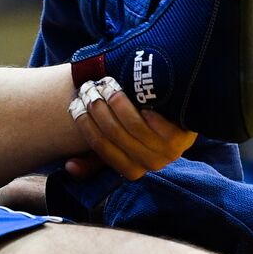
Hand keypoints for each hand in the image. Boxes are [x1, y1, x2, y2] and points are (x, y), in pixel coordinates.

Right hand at [66, 78, 195, 179]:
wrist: (182, 116)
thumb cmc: (145, 129)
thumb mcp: (119, 144)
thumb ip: (94, 156)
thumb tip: (69, 166)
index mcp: (132, 169)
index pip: (100, 146)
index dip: (84, 123)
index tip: (75, 103)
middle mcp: (149, 164)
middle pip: (114, 134)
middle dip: (97, 107)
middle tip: (90, 87)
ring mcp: (168, 152)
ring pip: (134, 127)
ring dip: (116, 102)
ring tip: (108, 84)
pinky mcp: (183, 138)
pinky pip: (157, 123)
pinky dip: (145, 107)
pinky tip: (137, 91)